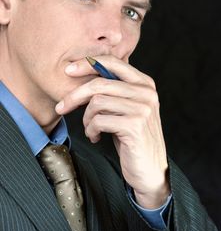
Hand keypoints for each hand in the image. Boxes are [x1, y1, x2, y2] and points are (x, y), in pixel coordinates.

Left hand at [56, 55, 169, 208]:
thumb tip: (82, 73)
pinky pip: (99, 121)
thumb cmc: (131, 136)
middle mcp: (146, 92)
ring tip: (89, 128)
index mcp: (144, 83)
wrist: (150, 169)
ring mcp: (142, 108)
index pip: (113, 62)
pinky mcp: (135, 126)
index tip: (68, 71)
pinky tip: (95, 137)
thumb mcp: (125, 108)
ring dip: (86, 118)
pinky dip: (90, 130)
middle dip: (75, 95)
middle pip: (100, 83)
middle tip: (61, 107)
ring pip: (97, 102)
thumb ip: (113, 90)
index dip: (88, 63)